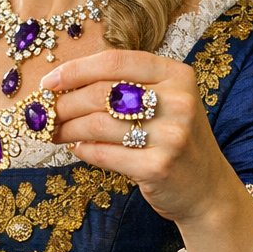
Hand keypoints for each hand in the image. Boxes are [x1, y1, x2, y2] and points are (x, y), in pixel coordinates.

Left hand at [42, 49, 240, 225]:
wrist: (208, 190)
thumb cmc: (172, 139)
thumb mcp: (162, 101)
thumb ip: (123, 87)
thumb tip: (60, 86)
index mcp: (176, 74)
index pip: (114, 61)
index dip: (75, 69)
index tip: (48, 82)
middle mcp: (178, 101)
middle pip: (101, 93)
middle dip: (64, 104)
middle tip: (44, 114)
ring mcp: (171, 135)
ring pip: (97, 124)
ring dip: (66, 129)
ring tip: (54, 132)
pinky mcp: (159, 166)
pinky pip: (103, 153)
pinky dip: (82, 150)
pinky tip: (77, 148)